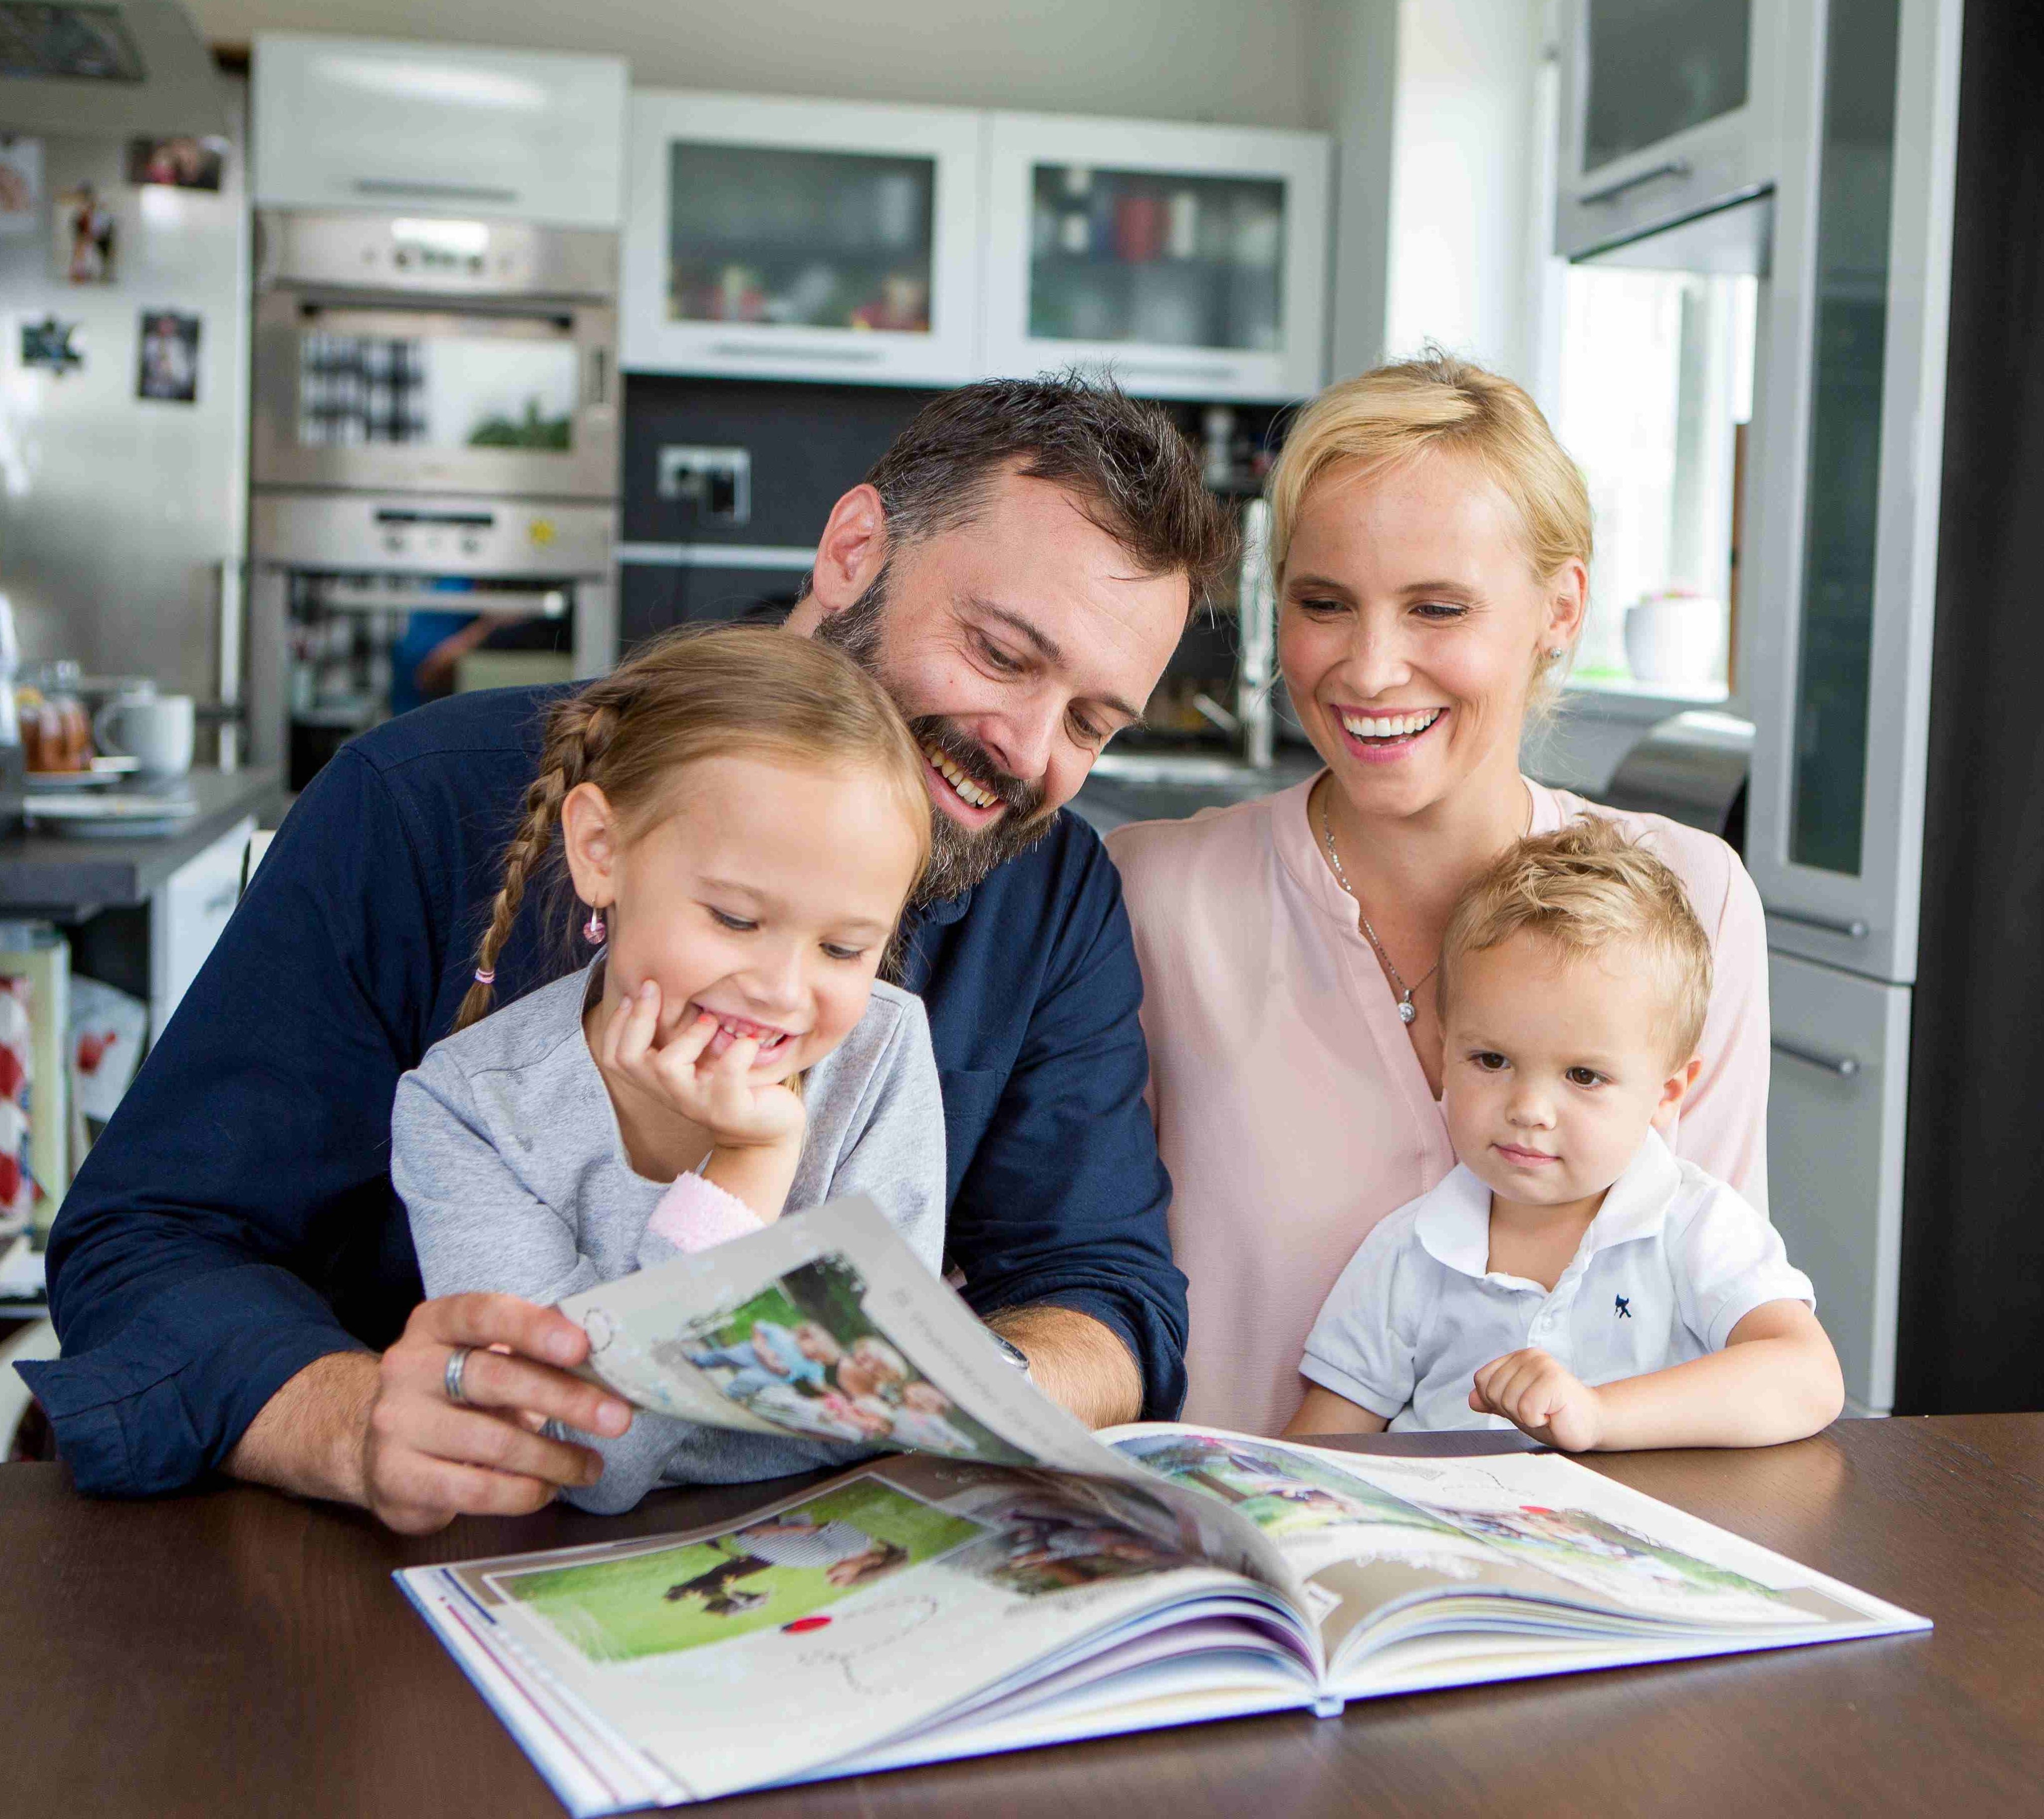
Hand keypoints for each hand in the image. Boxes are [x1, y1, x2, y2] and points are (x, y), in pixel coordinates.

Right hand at [364, 1293, 634, 1533]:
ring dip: (554, 1457)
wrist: (381, 1449)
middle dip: (566, 1399)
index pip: (484, 1313)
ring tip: (590, 1466)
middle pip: (494, 1379)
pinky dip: (521, 1492)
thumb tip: (609, 1373)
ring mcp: (396, 1424)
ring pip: (491, 1442)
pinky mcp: (396, 1478)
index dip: (534, 1328)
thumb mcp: (486, 1362)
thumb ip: (533, 1358)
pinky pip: (474, 1490)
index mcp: (435, 1324)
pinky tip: (546, 1489)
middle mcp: (407, 1367)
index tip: (582, 1347)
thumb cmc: (456, 1397)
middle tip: (617, 1418)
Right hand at [600, 979, 804, 1151]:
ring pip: (667, 1067)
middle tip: (655, 987)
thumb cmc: (732, 1084)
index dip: (616, 1025)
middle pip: (628, 1059)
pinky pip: (725, 1077)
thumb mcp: (699, 1059)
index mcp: (658, 1081)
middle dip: (637, 1019)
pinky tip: (749, 1043)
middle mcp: (670, 1093)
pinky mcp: (729, 1109)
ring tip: (711, 1020)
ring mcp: (697, 1104)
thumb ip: (681, 1036)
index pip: (614, 1056)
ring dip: (688, 1036)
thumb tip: (669, 989)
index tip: (633, 994)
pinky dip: (736, 1054)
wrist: (767, 1130)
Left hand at [1469, 1348, 1605, 1451]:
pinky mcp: (1553, 1381)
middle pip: (1492, 1391)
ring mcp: (1542, 1365)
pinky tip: (1553, 1414)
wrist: (1590, 1424)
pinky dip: (1538, 1420)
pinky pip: (1525, 1410)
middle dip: (1512, 1410)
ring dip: (1526, 1416)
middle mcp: (1529, 1356)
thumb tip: (1472, 1399)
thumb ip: (1493, 1400)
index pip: (1482, 1380)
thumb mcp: (1517, 1407)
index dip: (1497, 1401)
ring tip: (1546, 1411)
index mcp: (1517, 1358)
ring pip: (1507, 1401)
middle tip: (1537, 1410)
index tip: (1523, 1405)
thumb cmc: (1555, 1415)